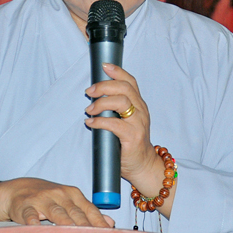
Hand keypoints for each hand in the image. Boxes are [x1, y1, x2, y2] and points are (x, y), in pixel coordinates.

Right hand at [0, 177, 114, 227]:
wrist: (17, 189)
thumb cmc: (47, 198)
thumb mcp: (69, 201)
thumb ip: (88, 212)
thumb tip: (110, 222)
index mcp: (73, 194)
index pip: (89, 210)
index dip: (99, 223)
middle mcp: (60, 195)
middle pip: (76, 213)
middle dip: (86, 228)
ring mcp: (43, 199)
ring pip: (57, 213)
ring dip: (65, 224)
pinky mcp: (26, 206)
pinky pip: (31, 214)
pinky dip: (34, 221)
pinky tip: (38, 229)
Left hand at [84, 63, 174, 216]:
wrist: (142, 165)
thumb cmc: (129, 142)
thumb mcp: (125, 120)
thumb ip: (114, 108)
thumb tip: (93, 97)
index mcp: (139, 104)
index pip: (130, 82)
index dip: (118, 72)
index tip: (104, 66)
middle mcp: (141, 111)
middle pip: (124, 88)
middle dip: (104, 86)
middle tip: (89, 92)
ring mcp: (139, 123)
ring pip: (122, 102)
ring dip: (101, 103)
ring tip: (89, 110)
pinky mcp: (133, 137)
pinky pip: (115, 124)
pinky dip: (100, 121)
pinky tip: (91, 123)